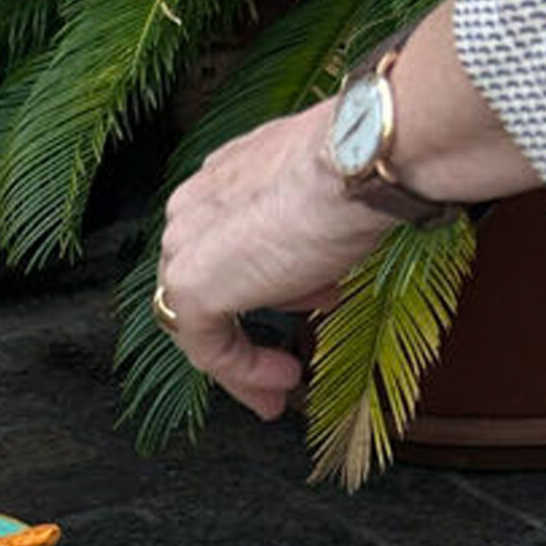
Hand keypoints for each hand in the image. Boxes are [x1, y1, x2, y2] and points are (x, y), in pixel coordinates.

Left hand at [155, 102, 393, 418]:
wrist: (361, 161)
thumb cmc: (359, 170)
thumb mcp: (327, 207)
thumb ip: (306, 240)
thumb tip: (316, 278)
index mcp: (220, 182)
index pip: (221, 246)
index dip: (258, 285)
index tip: (299, 312)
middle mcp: (192, 209)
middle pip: (206, 285)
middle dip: (245, 328)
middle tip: (281, 365)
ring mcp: (185, 247)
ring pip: (200, 319)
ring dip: (241, 360)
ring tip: (282, 383)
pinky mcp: (192, 286)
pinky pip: (207, 345)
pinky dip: (241, 371)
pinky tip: (281, 380)